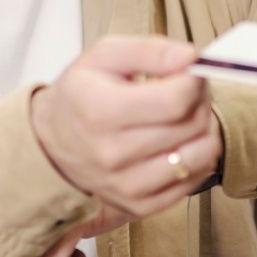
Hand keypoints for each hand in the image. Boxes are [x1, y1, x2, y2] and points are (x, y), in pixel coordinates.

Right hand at [30, 36, 223, 218]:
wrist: (51, 143)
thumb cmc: (81, 95)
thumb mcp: (104, 56)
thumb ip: (149, 51)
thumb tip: (190, 57)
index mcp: (101, 111)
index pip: (177, 100)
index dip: (194, 81)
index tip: (189, 72)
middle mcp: (112, 154)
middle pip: (192, 125)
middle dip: (200, 101)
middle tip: (187, 91)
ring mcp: (127, 185)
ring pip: (200, 156)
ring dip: (204, 130)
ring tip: (186, 117)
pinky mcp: (140, 206)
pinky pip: (194, 181)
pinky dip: (197, 159)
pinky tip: (180, 143)